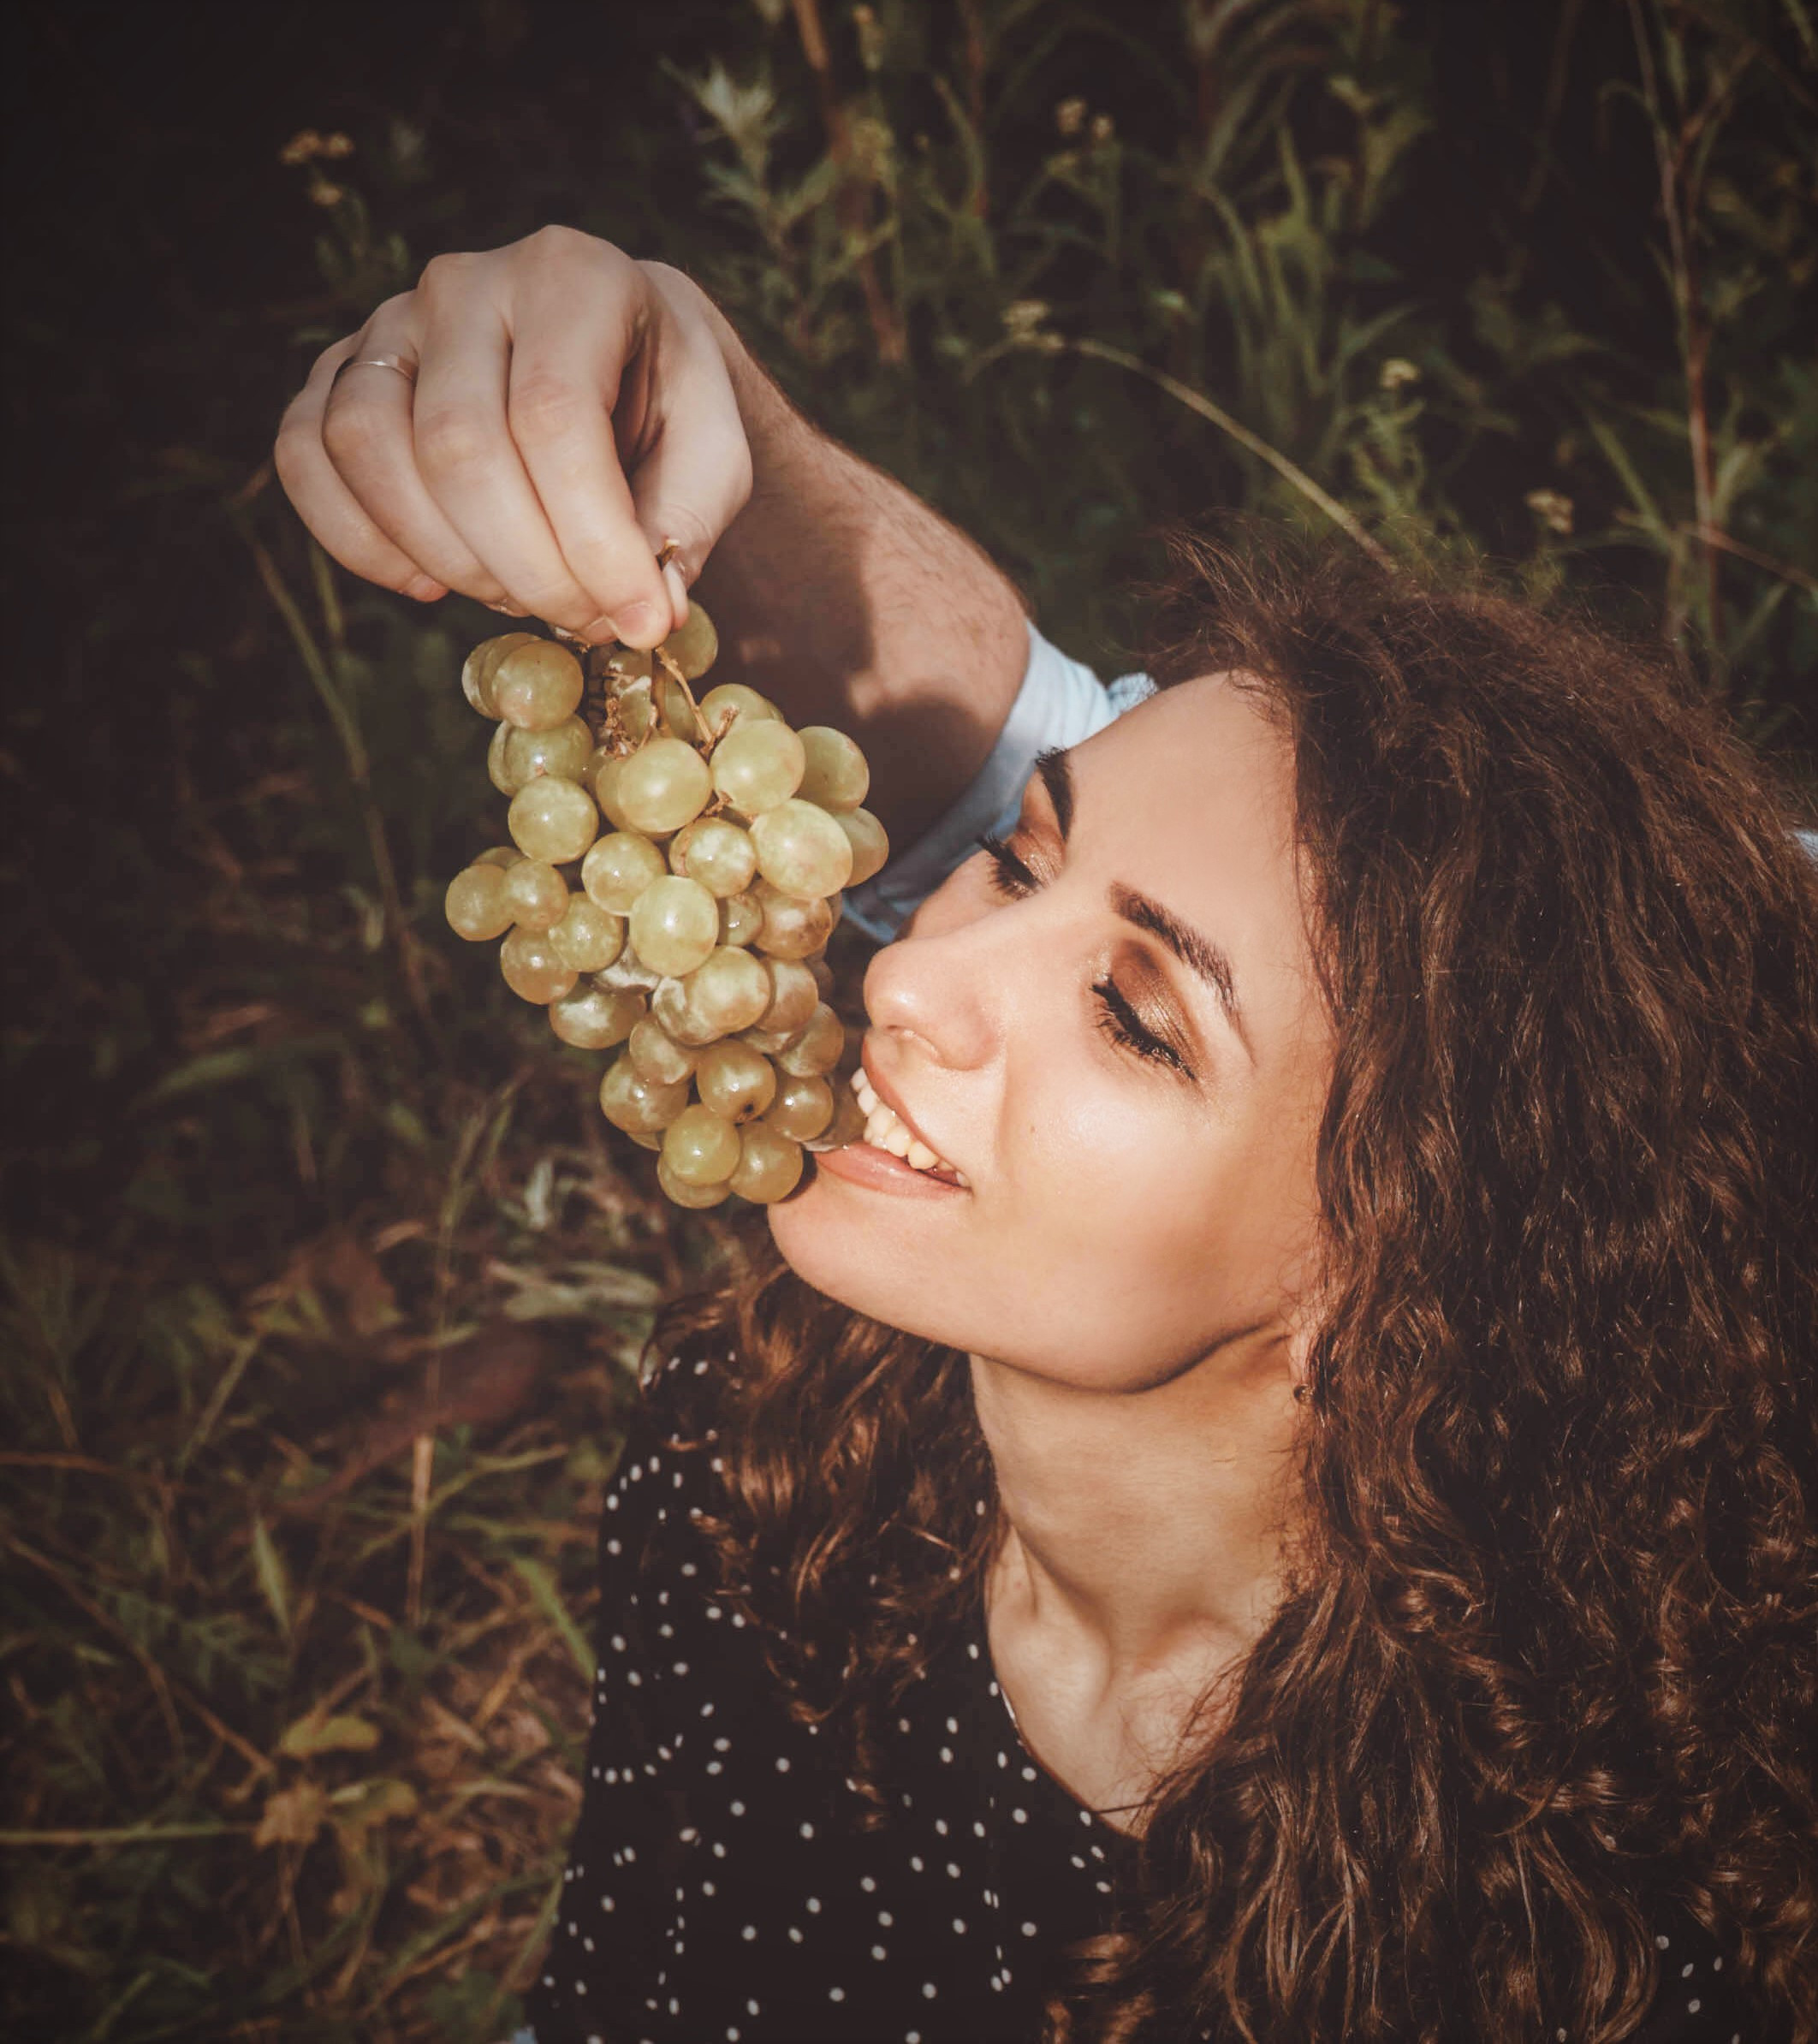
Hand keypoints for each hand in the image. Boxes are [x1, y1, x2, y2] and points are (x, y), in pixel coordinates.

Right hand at [274, 229, 752, 647]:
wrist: (619, 360)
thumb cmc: (669, 407)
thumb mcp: (715, 456)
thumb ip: (684, 527)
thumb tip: (645, 610)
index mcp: (572, 276)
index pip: (554, 416)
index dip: (593, 540)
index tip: (638, 622)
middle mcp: (466, 283)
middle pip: (459, 445)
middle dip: (527, 567)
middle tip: (584, 622)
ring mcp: (389, 322)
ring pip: (369, 448)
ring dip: (447, 560)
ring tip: (520, 598)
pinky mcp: (339, 374)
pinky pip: (306, 456)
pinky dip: (356, 541)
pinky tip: (429, 584)